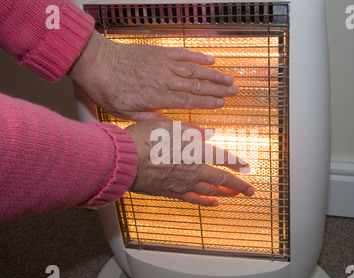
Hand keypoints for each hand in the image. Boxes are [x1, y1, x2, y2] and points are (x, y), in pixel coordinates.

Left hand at [69, 31, 237, 120]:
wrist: (96, 63)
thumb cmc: (108, 89)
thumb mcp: (127, 113)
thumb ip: (151, 119)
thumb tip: (171, 126)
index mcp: (158, 97)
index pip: (190, 101)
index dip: (208, 102)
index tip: (222, 104)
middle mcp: (165, 79)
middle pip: (198, 85)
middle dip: (218, 89)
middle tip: (234, 91)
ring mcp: (163, 64)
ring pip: (194, 69)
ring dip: (213, 73)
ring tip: (228, 77)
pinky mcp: (158, 52)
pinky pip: (182, 53)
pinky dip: (197, 55)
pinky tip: (209, 58)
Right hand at [125, 120, 254, 205]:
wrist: (126, 160)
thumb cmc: (145, 140)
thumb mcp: (170, 126)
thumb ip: (192, 131)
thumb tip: (209, 133)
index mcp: (195, 152)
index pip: (223, 158)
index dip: (237, 163)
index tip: (247, 167)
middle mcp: (193, 170)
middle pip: (222, 179)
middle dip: (239, 185)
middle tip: (249, 190)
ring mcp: (183, 184)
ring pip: (210, 191)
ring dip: (225, 193)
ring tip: (235, 195)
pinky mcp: (171, 192)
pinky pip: (193, 199)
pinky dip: (205, 202)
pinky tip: (213, 203)